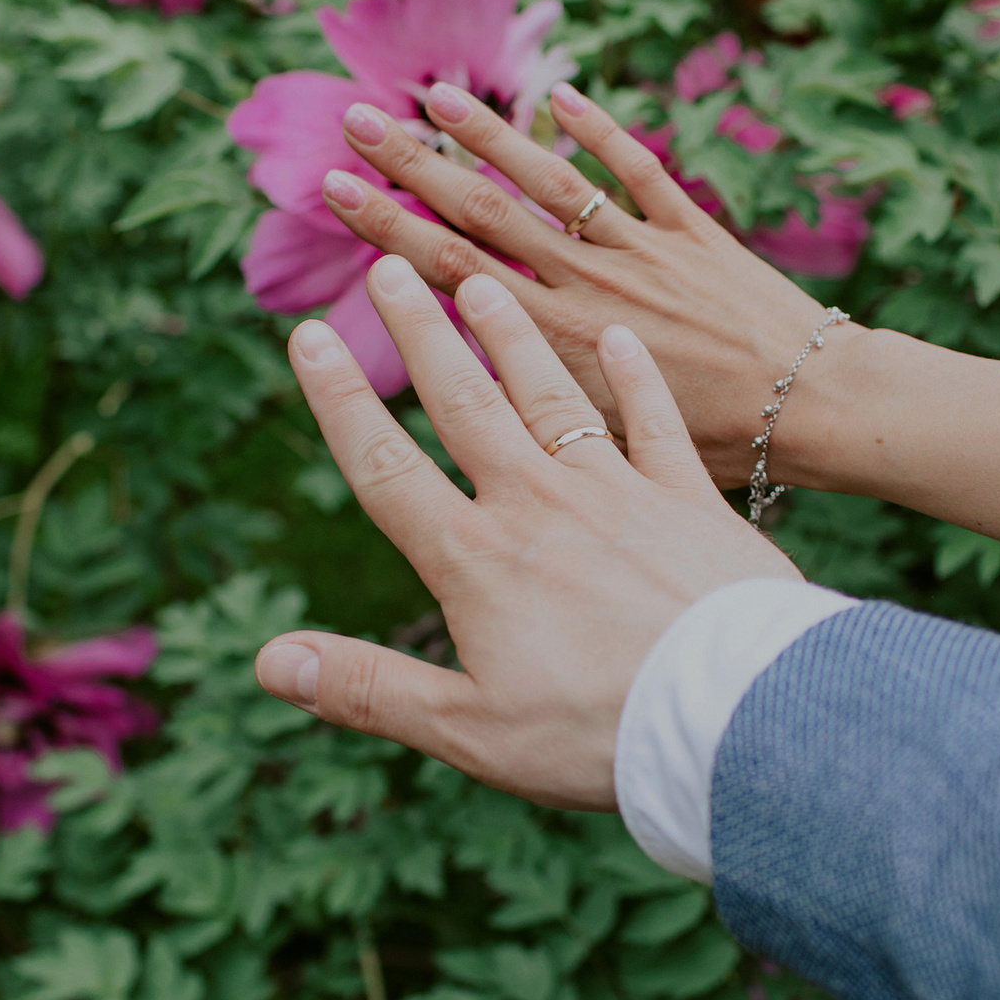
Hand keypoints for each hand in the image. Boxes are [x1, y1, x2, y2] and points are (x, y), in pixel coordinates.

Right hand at [253, 254, 801, 809]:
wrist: (731, 714)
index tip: (307, 335)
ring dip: (512, 336)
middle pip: (464, 404)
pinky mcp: (689, 501)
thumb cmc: (598, 734)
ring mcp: (618, 493)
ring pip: (551, 395)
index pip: (386, 468)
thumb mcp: (467, 729)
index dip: (342, 401)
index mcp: (475, 561)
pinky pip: (654, 423)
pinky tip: (618, 337)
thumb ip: (367, 689)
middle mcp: (538, 505)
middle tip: (391, 265)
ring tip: (483, 280)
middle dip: (421, 333)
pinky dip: (635, 377)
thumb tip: (268, 662)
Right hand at [314, 78, 856, 487]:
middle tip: (354, 120)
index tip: (332, 191)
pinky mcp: (698, 235)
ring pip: (554, 186)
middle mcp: (592, 292)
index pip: (452, 277)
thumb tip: (461, 406)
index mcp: (557, 351)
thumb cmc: (716, 456)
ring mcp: (645, 256)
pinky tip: (562, 94)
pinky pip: (641, 173)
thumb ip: (522, 434)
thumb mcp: (600, 467)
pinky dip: (602, 131)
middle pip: (485, 218)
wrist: (819, 418)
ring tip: (435, 96)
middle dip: (414, 169)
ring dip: (493, 138)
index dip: (386, 232)